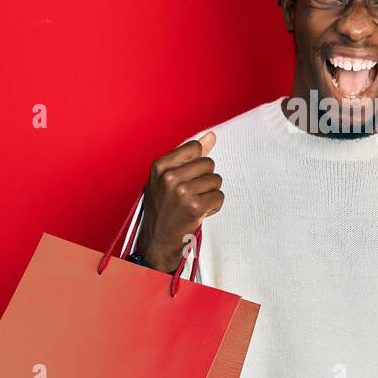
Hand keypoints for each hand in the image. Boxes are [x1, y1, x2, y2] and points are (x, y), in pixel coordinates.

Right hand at [134, 131, 223, 272]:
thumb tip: (211, 135)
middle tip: (192, 194)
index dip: (197, 164)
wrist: (157, 242)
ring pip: (216, 180)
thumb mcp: (167, 179)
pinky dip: (214, 206)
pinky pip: (219, 196)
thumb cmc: (163, 209)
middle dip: (205, 179)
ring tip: (195, 204)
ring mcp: (182, 192)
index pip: (194, 147)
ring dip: (210, 193)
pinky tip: (201, 212)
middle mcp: (169, 177)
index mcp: (160, 166)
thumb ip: (189, 156)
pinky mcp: (195, 207)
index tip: (188, 178)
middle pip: (208, 163)